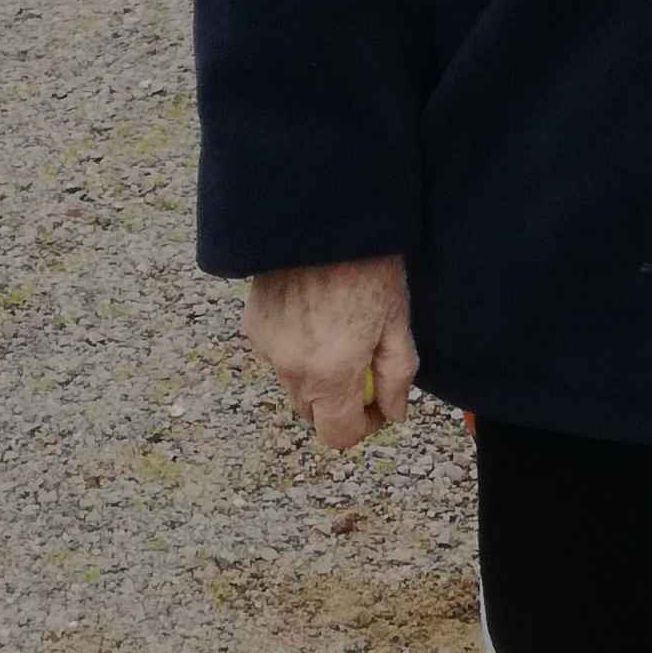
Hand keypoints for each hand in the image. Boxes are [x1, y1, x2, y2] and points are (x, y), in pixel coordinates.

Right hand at [245, 255, 416, 451]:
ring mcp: (266, 348)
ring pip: (294, 383)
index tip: (379, 402)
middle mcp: (291, 370)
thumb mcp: (397, 322)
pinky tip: (315, 312)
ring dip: (316, 373)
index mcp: (329, 375)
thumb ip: (396, 376)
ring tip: (339, 328)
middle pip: (313, 412)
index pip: (337, 436)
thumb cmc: (368, 266)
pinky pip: (276, 354)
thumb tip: (394, 412)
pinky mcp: (253, 325)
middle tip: (363, 364)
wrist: (323, 216)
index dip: (364, 427)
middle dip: (339, 401)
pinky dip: (296, 347)